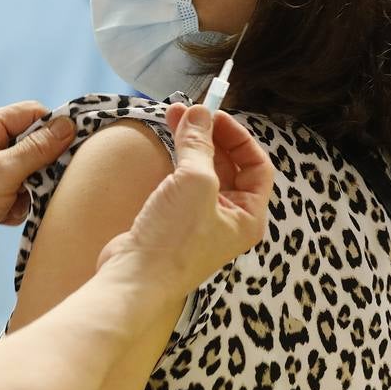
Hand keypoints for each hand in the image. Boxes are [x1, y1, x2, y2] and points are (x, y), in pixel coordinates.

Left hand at [0, 102, 74, 290]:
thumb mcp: (2, 172)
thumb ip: (37, 148)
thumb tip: (68, 125)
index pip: (31, 113)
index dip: (54, 128)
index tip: (73, 148)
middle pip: (33, 142)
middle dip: (42, 166)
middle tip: (40, 183)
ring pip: (29, 171)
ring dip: (30, 191)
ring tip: (13, 205)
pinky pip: (19, 193)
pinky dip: (19, 206)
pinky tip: (4, 218)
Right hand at [97, 103, 273, 298]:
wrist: (133, 279)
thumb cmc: (174, 239)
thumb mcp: (195, 182)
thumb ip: (199, 145)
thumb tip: (200, 113)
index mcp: (247, 216)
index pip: (256, 166)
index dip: (238, 137)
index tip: (215, 115)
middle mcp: (228, 219)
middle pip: (229, 166)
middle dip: (210, 135)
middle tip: (190, 110)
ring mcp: (199, 221)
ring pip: (203, 171)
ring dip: (191, 143)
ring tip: (173, 115)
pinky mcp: (173, 221)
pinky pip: (182, 182)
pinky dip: (177, 159)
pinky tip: (167, 144)